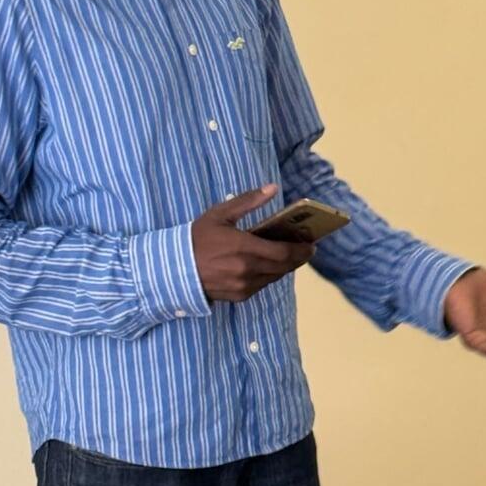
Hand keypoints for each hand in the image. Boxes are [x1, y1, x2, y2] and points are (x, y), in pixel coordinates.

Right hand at [192, 185, 314, 301]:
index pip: (283, 253)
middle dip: (298, 258)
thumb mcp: (220, 214)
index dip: (301, 250)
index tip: (312, 244)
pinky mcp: (238, 296)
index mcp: (244, 248)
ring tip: (290, 256)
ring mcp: (243, 286)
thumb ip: (248, 201)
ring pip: (274, 277)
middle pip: (283, 267)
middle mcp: (247, 270)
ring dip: (285, 268)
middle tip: (306, 250)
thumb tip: (272, 188)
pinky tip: (270, 266)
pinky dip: (269, 276)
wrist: (173, 269)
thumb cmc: (196, 238)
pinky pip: (261, 286)